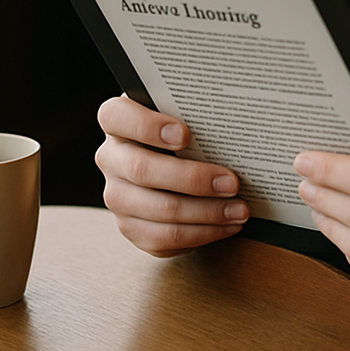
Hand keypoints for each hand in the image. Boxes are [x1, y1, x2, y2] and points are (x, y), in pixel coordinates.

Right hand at [95, 95, 249, 256]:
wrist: (168, 155)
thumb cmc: (181, 127)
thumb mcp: (182, 111)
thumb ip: (193, 112)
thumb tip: (232, 123)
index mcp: (117, 120)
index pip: (118, 117)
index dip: (149, 127)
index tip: (185, 135)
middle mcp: (111, 158)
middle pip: (142, 170)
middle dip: (193, 179)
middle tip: (232, 183)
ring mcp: (117, 195)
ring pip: (158, 210)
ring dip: (205, 213)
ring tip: (238, 210)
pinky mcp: (130, 226)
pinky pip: (162, 239)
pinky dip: (200, 234)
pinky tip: (225, 226)